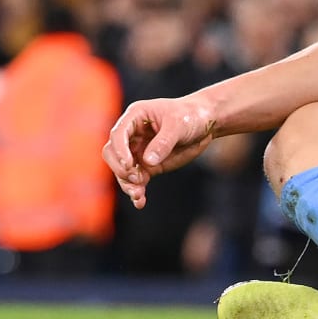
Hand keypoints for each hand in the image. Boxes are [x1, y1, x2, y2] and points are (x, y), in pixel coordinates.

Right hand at [103, 96, 217, 208]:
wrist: (205, 124)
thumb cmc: (191, 115)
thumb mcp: (179, 124)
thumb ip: (164, 142)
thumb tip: (147, 161)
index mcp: (136, 116)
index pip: (118, 134)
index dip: (120, 150)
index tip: (129, 164)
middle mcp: (132, 135)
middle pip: (112, 153)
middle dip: (120, 168)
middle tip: (137, 178)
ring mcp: (138, 151)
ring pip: (122, 170)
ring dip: (127, 184)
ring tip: (138, 195)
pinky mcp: (147, 166)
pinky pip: (136, 181)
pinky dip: (136, 191)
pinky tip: (140, 202)